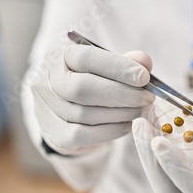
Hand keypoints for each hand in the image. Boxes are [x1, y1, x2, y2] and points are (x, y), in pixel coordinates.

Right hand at [31, 42, 153, 154]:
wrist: (66, 111)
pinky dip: (110, 131)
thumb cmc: (92, 82)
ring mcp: (46, 109)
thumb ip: (126, 62)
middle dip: (122, 94)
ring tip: (140, 110)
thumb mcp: (107, 68)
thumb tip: (144, 61)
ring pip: (85, 114)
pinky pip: (83, 135)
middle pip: (84, 88)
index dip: (118, 67)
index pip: (87, 58)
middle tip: (147, 98)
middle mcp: (47, 81)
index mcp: (60, 57)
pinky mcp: (54, 134)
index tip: (144, 77)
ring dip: (121, 114)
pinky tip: (126, 125)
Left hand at [132, 86, 192, 192]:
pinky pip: (165, 182)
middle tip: (139, 124)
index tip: (157, 140)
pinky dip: (155, 160)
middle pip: (169, 190)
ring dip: (148, 157)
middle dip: (151, 158)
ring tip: (139, 126)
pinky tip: (147, 136)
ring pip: (163, 187)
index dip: (176, 165)